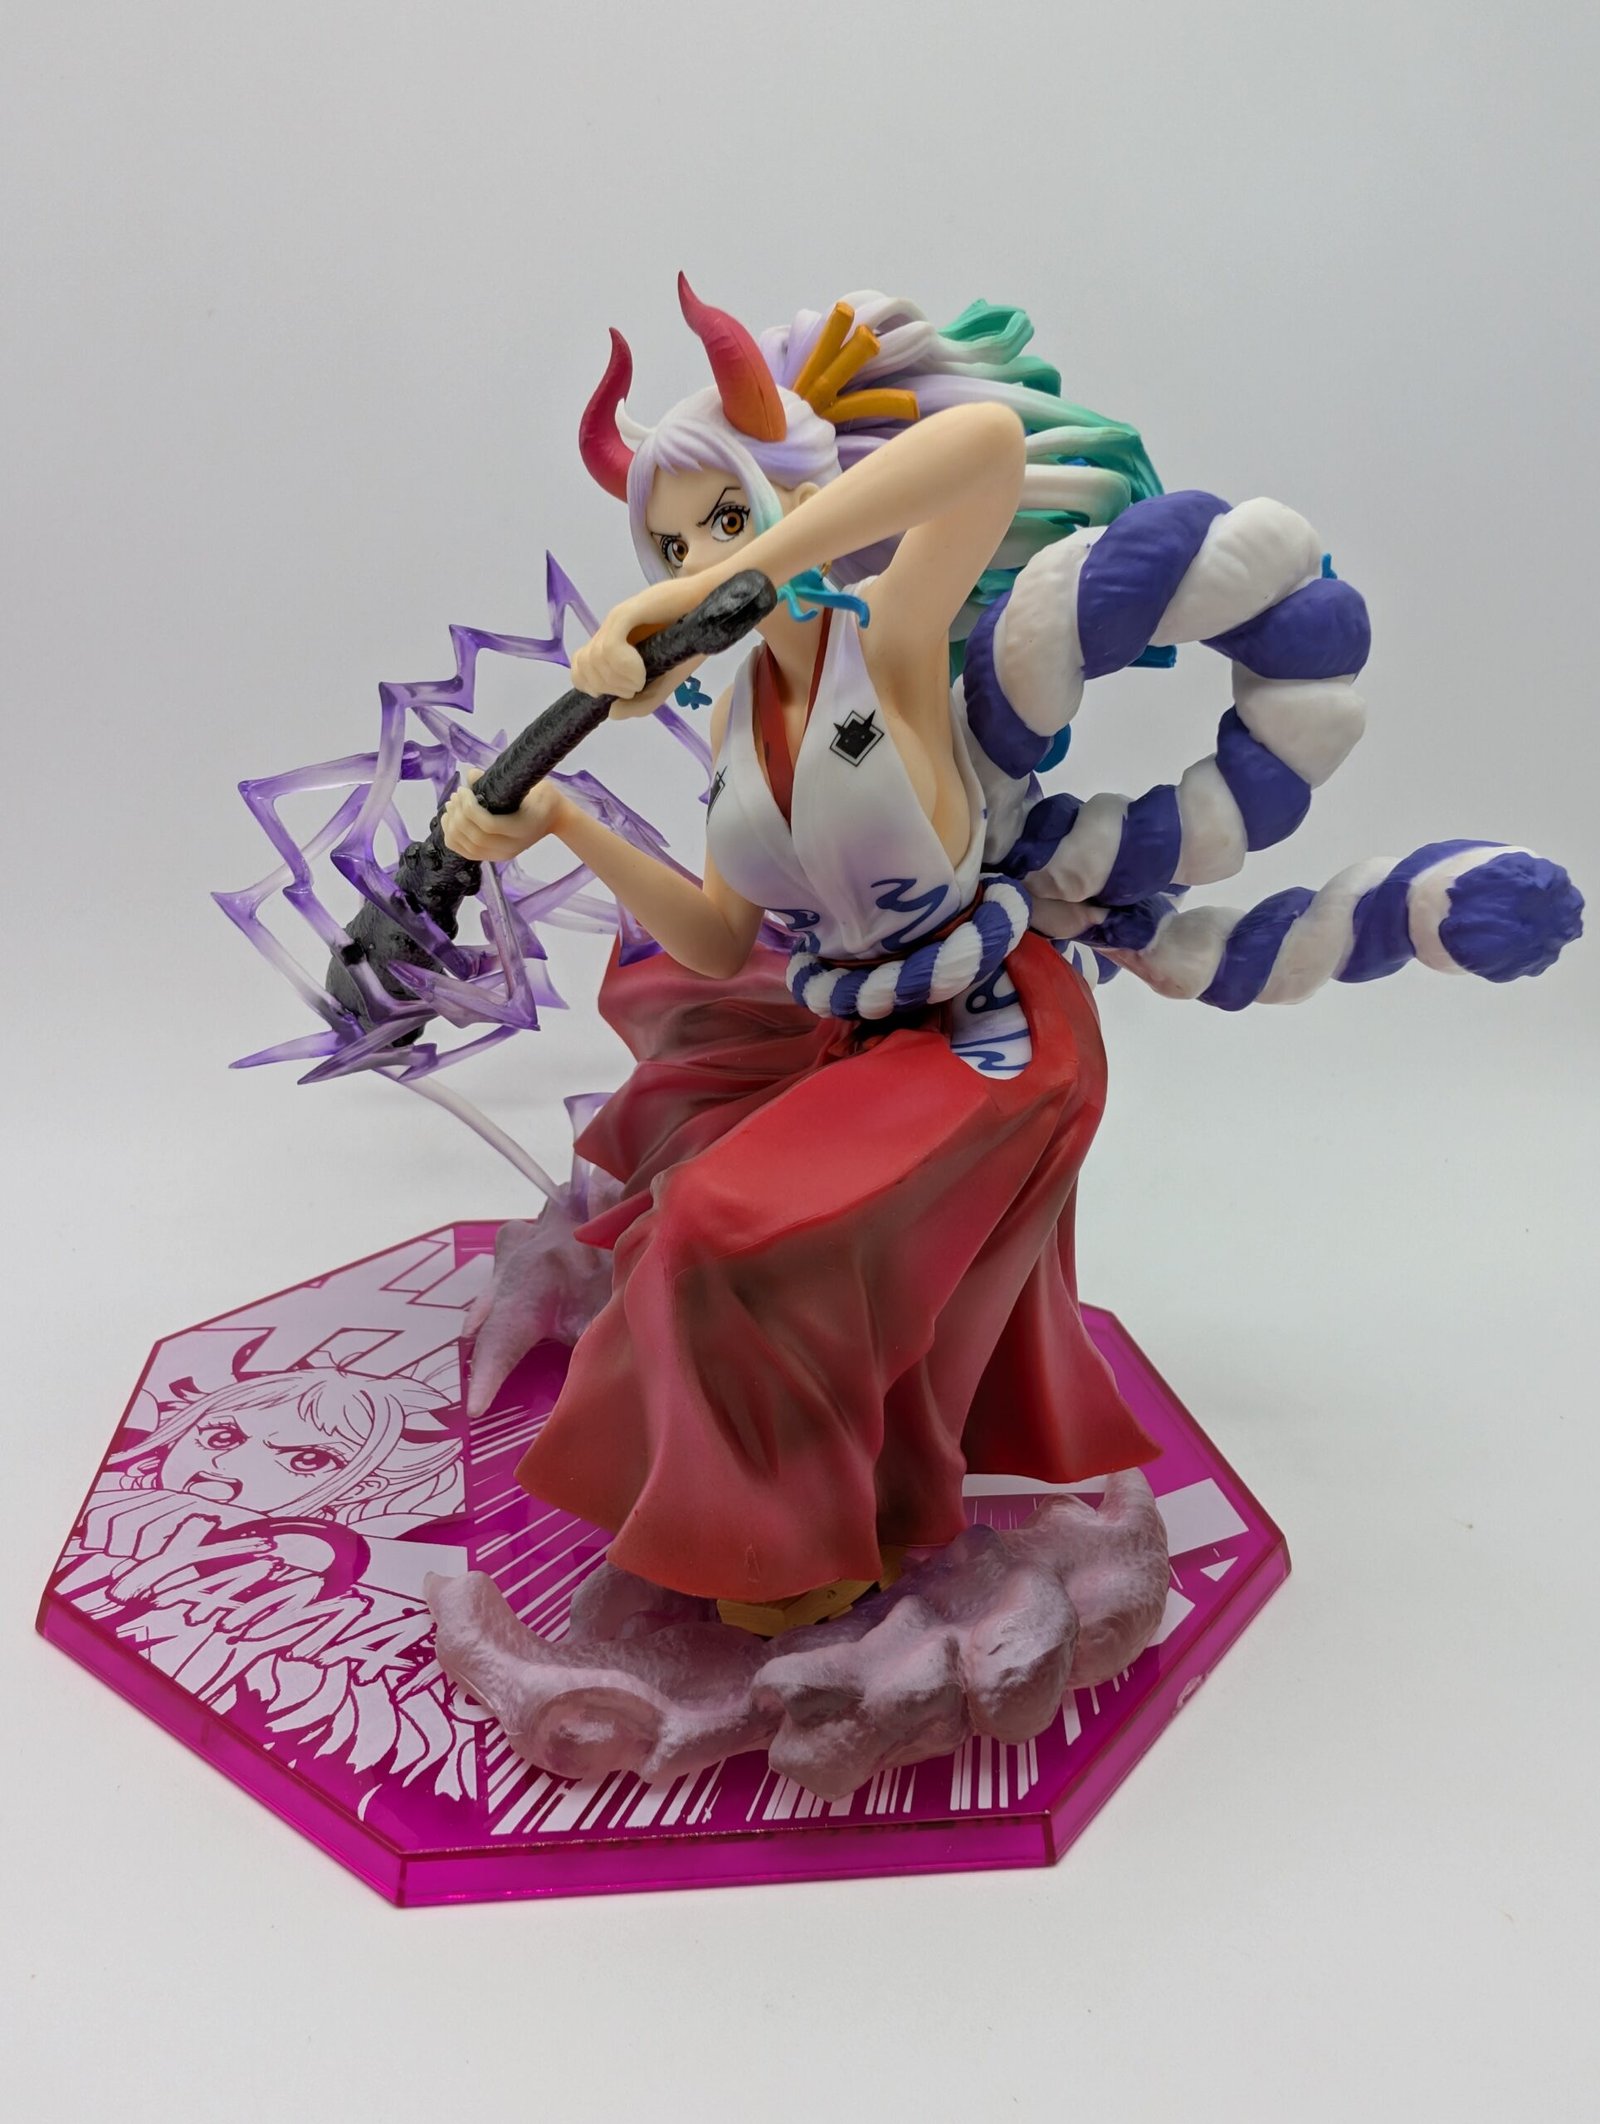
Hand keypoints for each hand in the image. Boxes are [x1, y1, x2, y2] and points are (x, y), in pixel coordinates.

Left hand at [441, 769, 570, 863]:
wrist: (554, 818)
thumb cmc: (542, 797)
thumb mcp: (527, 783)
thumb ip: (499, 779)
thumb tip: (471, 775)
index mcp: (522, 829)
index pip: (488, 825)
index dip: (469, 807)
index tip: (464, 789)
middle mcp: (511, 847)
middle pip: (475, 837)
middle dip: (459, 814)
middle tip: (456, 795)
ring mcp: (501, 854)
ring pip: (467, 847)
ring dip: (453, 826)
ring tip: (451, 805)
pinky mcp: (493, 856)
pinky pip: (466, 852)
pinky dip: (452, 837)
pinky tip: (450, 820)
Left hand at [569, 574, 719, 720]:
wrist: (712, 612)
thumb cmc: (690, 643)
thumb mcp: (664, 684)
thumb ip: (640, 703)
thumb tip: (612, 712)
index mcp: (612, 645)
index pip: (579, 668)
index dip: (594, 686)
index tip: (624, 691)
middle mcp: (609, 632)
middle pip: (584, 667)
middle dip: (608, 687)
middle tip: (636, 686)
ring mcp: (617, 620)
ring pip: (595, 658)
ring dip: (619, 679)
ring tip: (642, 678)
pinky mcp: (629, 612)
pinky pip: (610, 646)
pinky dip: (624, 666)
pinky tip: (642, 670)